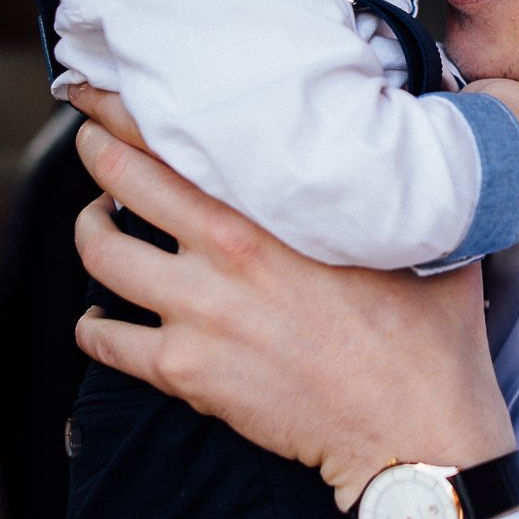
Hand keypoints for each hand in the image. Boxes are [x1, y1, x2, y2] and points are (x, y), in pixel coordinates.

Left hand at [68, 113, 516, 510]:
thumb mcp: (425, 234)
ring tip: (98, 223)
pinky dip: (93, 326)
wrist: (410, 430)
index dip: (134, 103)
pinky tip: (101, 319)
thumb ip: (406, 177)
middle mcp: (225, 250)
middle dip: (95, 148)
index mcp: (278, 208)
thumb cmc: (427, 334)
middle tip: (92, 141)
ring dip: (89, 230)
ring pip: (100, 254)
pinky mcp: (186, 373)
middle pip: (122, 177)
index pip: (185, 133)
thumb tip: (429, 121)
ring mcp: (198, 314)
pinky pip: (105, 342)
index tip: (114, 88)